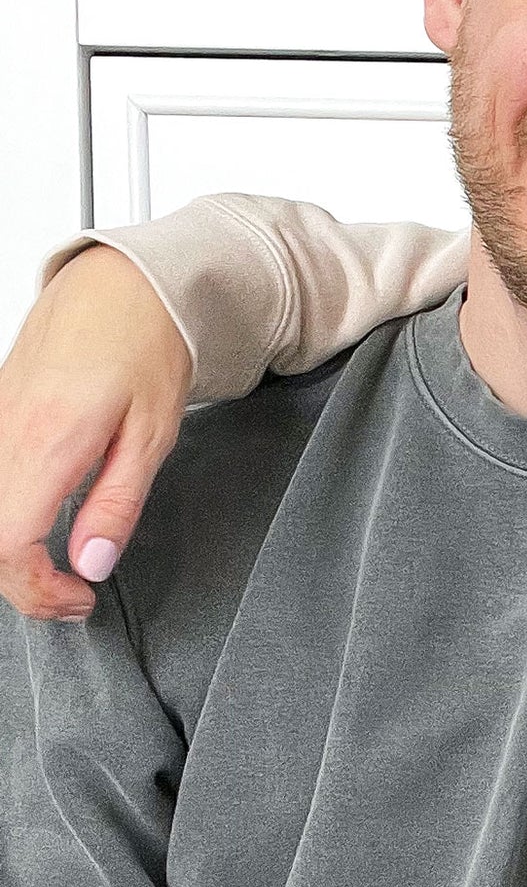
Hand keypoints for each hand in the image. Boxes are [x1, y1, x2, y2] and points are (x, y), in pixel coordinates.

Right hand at [0, 246, 191, 618]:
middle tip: (71, 593)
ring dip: (9, 554)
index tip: (78, 599)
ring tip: (55, 568)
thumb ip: (117, 505)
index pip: (7, 547)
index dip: (37, 590)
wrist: (122, 287)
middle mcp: (3, 434)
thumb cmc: (144, 348)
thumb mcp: (152, 436)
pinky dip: (3, 519)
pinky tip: (35, 526)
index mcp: (45, 443)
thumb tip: (92, 562)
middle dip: (22, 583)